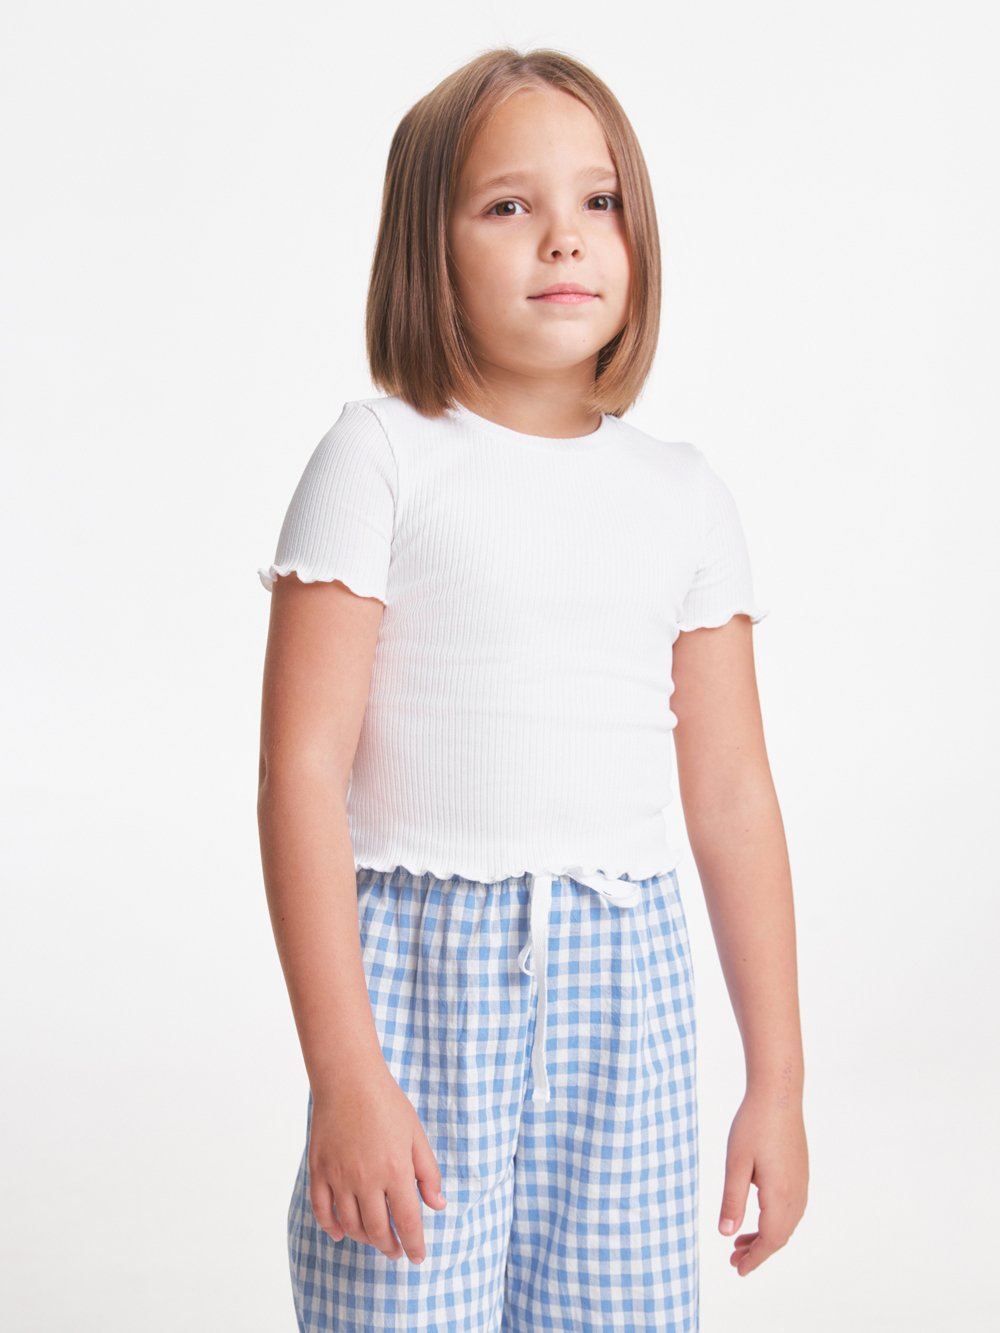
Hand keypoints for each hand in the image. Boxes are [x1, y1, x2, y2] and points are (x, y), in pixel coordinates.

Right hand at [308, 1062, 447, 1263]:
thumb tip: (438, 1205)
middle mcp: (366, 1179)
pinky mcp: (319, 1170)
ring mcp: (339, 1176)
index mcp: (395, 1170)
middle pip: (377, 1230)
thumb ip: (428, 1173)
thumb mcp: (416, 1135)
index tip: (418, 1257)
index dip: (414, 1244)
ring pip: (350, 1225)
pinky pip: (322, 1210)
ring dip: (364, 1239)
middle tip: (396, 1252)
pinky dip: (330, 1227)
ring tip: (375, 1239)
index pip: (407, 1221)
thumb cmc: (387, 1104)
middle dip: (389, 1247)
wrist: (348, 1079)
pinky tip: (340, 1233)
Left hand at [718, 1085, 808, 1275]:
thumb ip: (732, 1200)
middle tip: (733, 1259)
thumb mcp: (735, 1163)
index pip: (770, 1240)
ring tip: (740, 1240)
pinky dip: (775, 1220)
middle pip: (780, 1235)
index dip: (755, 1258)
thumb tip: (726, 1234)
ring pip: (787, 1222)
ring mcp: (801, 1181)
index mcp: (780, 1194)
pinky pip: (791, 1208)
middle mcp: (796, 1192)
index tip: (738, 1270)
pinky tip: (758, 1213)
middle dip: (758, 1251)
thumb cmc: (753, 1125)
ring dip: (766, 1235)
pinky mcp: (800, 1171)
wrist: (778, 1094)